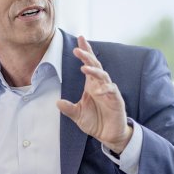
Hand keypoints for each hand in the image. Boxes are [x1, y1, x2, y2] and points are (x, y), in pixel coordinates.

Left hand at [56, 36, 132, 153]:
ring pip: (103, 76)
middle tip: (78, 49)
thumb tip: (57, 102)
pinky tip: (100, 88)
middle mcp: (100, 85)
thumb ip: (68, 109)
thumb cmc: (95, 122)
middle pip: (95, 66)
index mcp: (91, 85)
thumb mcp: (77, 115)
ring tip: (84, 67)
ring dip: (94, 71)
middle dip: (87, 56)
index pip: (88, 64)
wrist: (109, 135)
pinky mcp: (116, 100)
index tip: (79, 38)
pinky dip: (106, 88)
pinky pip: (112, 91)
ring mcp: (109, 91)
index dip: (85, 51)